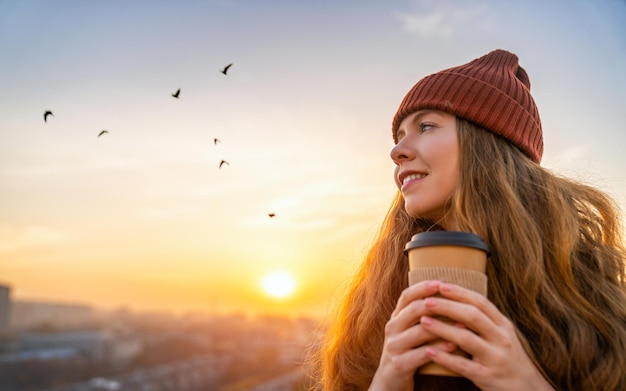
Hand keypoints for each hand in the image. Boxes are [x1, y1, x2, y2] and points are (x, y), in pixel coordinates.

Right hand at [369, 280, 457, 390]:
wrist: (389, 383)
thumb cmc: (408, 353)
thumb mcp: (410, 332)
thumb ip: (422, 317)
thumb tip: (449, 297)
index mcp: (396, 318)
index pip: (407, 296)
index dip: (423, 287)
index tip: (441, 282)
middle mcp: (392, 328)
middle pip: (413, 309)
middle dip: (436, 303)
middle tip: (457, 301)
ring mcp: (394, 346)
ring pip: (420, 331)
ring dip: (444, 327)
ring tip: (464, 325)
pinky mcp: (399, 364)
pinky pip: (422, 353)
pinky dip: (440, 348)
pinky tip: (454, 345)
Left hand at [418, 283, 554, 390]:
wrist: (530, 390)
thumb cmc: (508, 358)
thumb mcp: (502, 335)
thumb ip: (484, 320)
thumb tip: (456, 298)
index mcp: (503, 325)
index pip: (481, 302)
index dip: (460, 292)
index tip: (440, 285)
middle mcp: (502, 339)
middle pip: (472, 316)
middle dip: (447, 306)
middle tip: (426, 301)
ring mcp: (496, 358)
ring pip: (467, 339)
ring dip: (442, 328)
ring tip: (423, 321)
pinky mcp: (488, 377)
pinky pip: (463, 366)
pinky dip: (444, 358)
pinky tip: (428, 351)